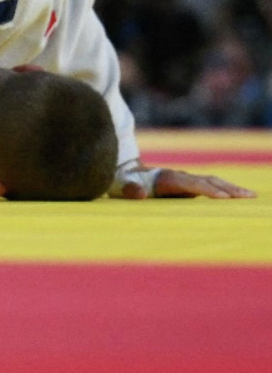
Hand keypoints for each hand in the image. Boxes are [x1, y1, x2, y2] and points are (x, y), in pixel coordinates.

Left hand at [120, 167, 256, 199]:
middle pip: (207, 181)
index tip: (222, 199)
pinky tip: (238, 197)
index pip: (190, 184)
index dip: (206, 190)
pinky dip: (225, 190)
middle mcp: (179, 176)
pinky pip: (210, 186)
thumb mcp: (121, 186)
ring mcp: (185, 180)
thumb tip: (141, 193)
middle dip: (228, 189)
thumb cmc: (123, 182)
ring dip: (231, 188)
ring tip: (250, 196)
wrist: (123, 173)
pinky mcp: (187, 185)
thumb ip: (130, 190)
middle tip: (248, 197)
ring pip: (212, 182)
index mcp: (166, 178)